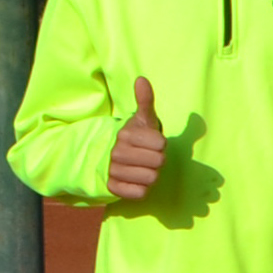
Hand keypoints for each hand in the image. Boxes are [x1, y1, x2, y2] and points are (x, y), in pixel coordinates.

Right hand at [108, 77, 166, 199]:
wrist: (110, 158)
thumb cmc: (136, 138)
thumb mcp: (142, 119)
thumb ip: (145, 100)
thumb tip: (141, 79)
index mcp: (125, 134)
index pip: (161, 144)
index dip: (161, 145)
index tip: (152, 143)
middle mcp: (116, 152)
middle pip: (159, 162)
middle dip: (158, 160)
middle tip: (148, 156)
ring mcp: (113, 171)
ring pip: (151, 178)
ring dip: (152, 175)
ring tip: (143, 168)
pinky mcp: (113, 188)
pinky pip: (140, 193)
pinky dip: (143, 189)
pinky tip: (136, 181)